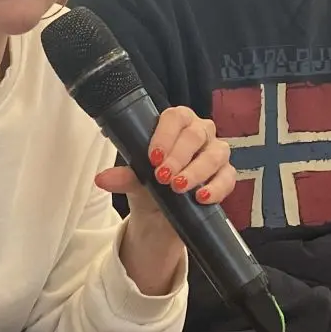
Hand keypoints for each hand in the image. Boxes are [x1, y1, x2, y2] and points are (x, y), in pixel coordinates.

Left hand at [95, 106, 235, 292]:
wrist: (160, 214)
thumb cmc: (149, 184)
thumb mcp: (134, 181)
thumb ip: (123, 177)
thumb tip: (102, 179)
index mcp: (176, 123)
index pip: (175, 117)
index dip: (165, 135)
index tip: (153, 157)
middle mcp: (200, 132)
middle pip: (196, 135)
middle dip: (179, 156)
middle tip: (163, 177)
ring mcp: (215, 152)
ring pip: (216, 154)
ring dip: (196, 171)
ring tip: (179, 187)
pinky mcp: (226, 175)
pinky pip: (228, 177)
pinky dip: (216, 188)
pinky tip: (201, 197)